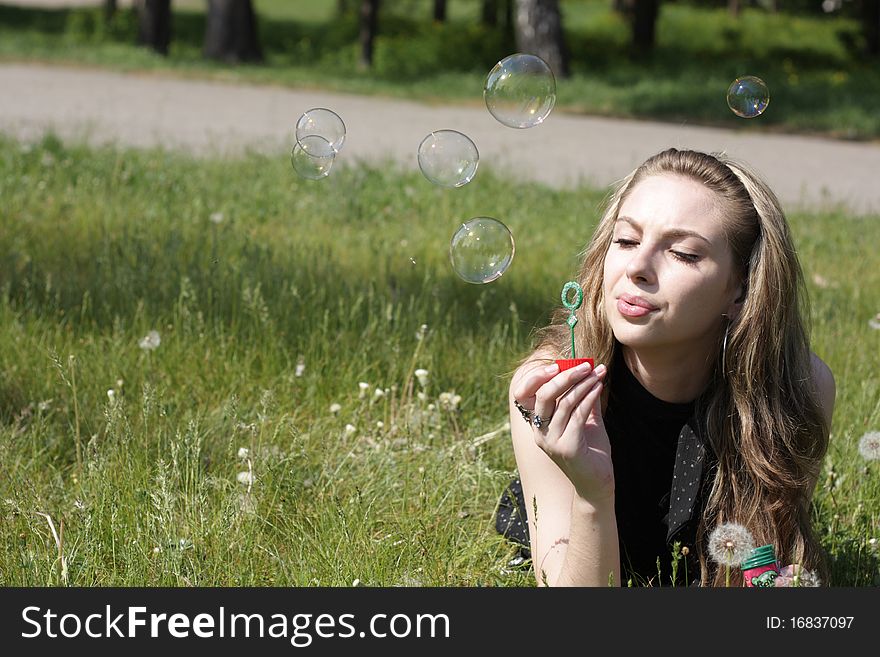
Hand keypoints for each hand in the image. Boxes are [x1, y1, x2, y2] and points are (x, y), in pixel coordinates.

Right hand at [512, 360, 613, 501]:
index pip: (530, 394)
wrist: (597, 484)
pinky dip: (590, 397)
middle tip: (585, 364)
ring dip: (583, 384)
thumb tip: (589, 370)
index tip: (562, 363)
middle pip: (545, 395)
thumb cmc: (591, 451)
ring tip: (598, 374)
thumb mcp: (586, 419)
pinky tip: (599, 387)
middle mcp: (540, 432)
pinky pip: (578, 415)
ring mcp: (551, 441)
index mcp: (538, 424)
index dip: (542, 376)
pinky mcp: (567, 448)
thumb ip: (584, 398)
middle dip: (566, 376)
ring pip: (565, 403)